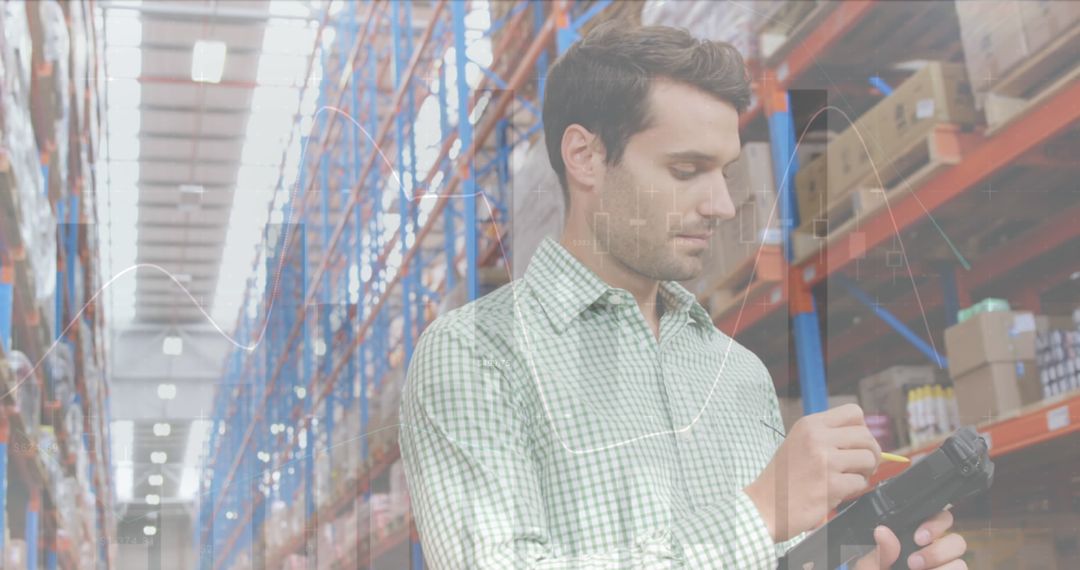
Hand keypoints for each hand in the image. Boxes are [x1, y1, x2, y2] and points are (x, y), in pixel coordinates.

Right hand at [744, 404, 881, 541]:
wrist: (766, 504)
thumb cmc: (784, 477)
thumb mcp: (799, 442)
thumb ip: (827, 435)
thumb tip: (864, 438)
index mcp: (810, 424)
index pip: (854, 412)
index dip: (862, 429)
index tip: (856, 444)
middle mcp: (818, 438)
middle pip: (866, 436)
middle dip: (871, 452)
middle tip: (863, 465)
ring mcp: (825, 461)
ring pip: (868, 458)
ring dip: (866, 471)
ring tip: (851, 478)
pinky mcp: (832, 485)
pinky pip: (861, 482)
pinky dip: (855, 489)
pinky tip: (840, 491)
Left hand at [853, 510, 967, 569]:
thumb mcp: (873, 567)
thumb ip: (882, 551)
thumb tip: (882, 531)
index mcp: (919, 539)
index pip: (941, 519)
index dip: (936, 524)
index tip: (918, 538)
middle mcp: (938, 553)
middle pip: (957, 542)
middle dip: (938, 552)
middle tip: (913, 563)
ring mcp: (947, 569)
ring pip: (961, 564)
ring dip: (942, 569)